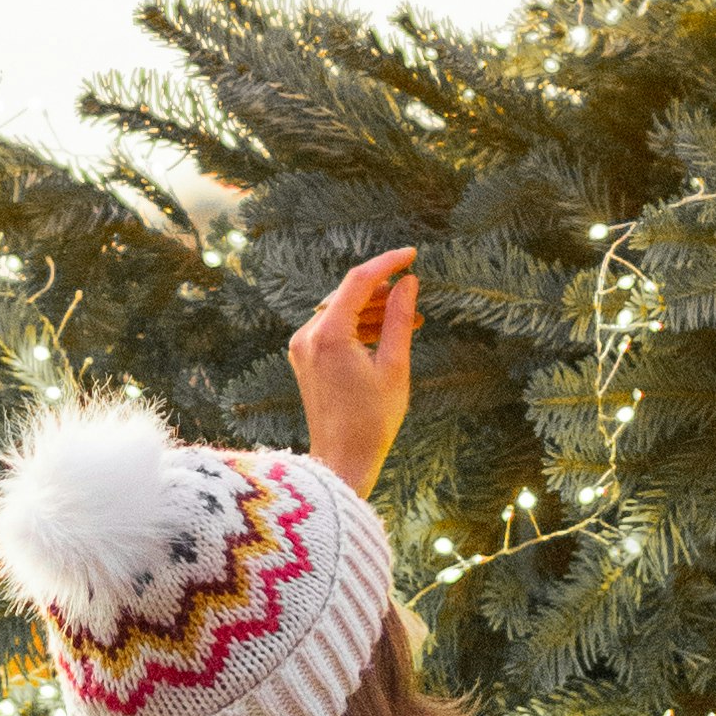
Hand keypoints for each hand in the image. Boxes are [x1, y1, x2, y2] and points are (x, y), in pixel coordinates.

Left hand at [286, 252, 418, 492]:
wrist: (342, 461)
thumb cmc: (372, 421)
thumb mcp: (394, 366)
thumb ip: (399, 319)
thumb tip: (409, 283)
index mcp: (328, 335)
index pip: (358, 281)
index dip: (387, 263)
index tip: (412, 254)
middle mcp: (307, 336)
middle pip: (347, 295)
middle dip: (382, 291)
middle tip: (414, 297)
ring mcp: (302, 348)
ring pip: (340, 312)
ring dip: (372, 311)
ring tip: (408, 321)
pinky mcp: (305, 360)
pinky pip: (332, 330)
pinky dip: (358, 327)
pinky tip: (385, 335)